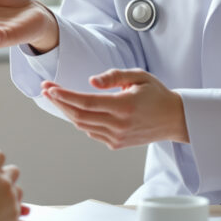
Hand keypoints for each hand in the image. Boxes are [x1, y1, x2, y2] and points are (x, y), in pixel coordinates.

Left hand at [41, 69, 188, 148]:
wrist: (175, 119)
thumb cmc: (156, 93)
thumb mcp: (139, 76)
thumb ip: (114, 76)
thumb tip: (91, 81)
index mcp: (124, 106)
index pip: (86, 102)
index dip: (65, 96)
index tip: (49, 88)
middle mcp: (119, 124)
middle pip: (79, 116)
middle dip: (59, 102)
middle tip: (46, 89)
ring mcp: (117, 137)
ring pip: (83, 125)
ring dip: (67, 111)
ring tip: (56, 97)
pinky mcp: (116, 144)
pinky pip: (91, 132)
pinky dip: (80, 120)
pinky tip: (75, 109)